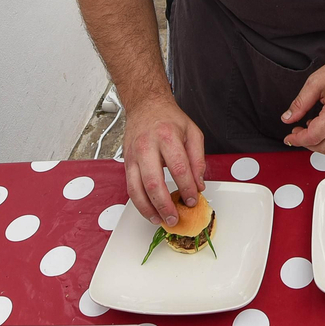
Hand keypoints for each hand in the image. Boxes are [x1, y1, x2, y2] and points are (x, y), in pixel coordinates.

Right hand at [121, 92, 205, 227]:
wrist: (145, 106)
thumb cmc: (169, 119)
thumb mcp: (192, 132)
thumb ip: (198, 159)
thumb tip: (198, 184)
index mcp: (167, 136)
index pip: (178, 168)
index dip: (187, 188)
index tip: (193, 199)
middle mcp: (146, 146)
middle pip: (154, 182)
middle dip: (165, 204)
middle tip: (175, 217)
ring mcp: (133, 156)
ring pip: (137, 189)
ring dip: (149, 209)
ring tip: (161, 220)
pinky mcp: (126, 163)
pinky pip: (130, 188)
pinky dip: (139, 203)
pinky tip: (149, 211)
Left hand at [280, 50, 324, 153]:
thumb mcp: (316, 83)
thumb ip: (300, 104)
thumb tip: (287, 118)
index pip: (313, 137)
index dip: (297, 139)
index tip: (289, 137)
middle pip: (324, 147)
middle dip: (306, 143)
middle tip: (297, 132)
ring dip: (320, 141)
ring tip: (311, 126)